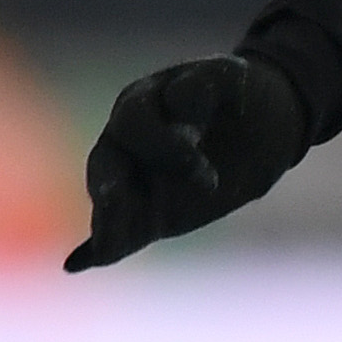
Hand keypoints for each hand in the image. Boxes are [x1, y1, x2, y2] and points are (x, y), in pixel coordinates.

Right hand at [63, 54, 309, 270]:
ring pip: (109, 203)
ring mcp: (137, 182)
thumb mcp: (229, 77)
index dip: (165, 148)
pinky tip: (76, 264)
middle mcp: (128, 143)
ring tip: (105, 247)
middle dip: (110, 187)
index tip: (206, 173)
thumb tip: (179, 113)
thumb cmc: (241, 94)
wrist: (266, 124)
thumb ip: (201, 86)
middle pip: (105, 164)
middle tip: (114, 203)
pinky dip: (99, 248)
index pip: (134, 125)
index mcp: (140, 104)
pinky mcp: (154, 215)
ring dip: (106, 223)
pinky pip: (123, 233)